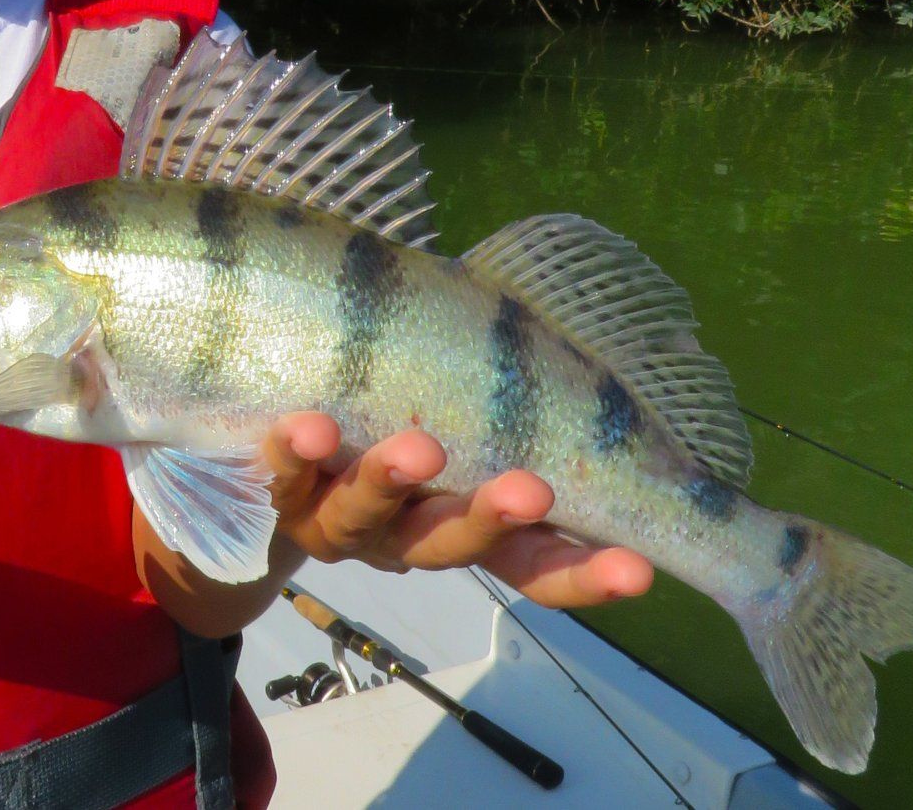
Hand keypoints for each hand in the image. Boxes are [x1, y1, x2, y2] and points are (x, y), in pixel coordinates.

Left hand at [262, 413, 653, 607]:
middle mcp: (406, 533)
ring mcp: (340, 517)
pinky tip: (308, 427)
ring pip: (367, 514)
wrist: (273, 447)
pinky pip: (282, 475)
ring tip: (419, 448)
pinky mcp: (279, 489)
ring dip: (394, 481)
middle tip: (532, 490)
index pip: (539, 564)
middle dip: (492, 518)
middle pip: (453, 543)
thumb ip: (525, 390)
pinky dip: (295, 453)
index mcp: (467, 522)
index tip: (639, 568)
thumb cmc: (400, 417)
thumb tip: (632, 338)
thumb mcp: (472, 407)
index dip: (588, 575)